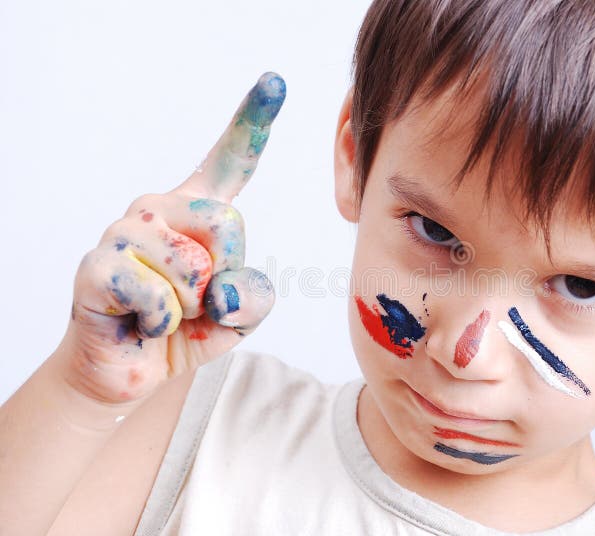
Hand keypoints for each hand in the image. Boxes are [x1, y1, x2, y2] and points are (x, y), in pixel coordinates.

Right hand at [56, 72, 284, 404]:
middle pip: (228, 224)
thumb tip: (223, 291)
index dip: (254, 120)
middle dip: (225, 277)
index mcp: (198, 209)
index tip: (276, 80)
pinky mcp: (99, 264)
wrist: (130, 368)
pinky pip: (159, 298)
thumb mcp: (240, 315)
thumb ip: (254, 297)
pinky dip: (162, 325)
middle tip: (193, 300)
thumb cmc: (188, 329)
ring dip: (189, 310)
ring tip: (162, 311)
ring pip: (194, 269)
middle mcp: (159, 208)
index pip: (230, 160)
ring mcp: (124, 231)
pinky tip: (140, 322)